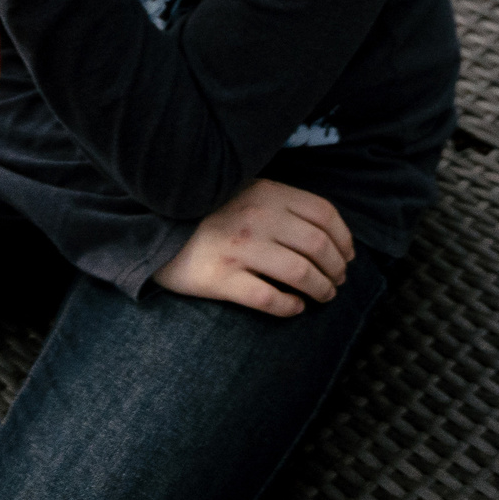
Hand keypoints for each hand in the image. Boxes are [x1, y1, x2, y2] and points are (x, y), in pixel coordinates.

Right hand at [152, 179, 354, 317]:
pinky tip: (294, 308)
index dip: (344, 238)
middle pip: (318, 246)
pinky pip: (267, 298)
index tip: (348, 256)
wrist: (150, 226)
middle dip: (336, 268)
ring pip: (300, 273)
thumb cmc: (205, 212)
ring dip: (321, 289)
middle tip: (337, 281)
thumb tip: (326, 232)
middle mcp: (257, 218)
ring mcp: (238, 249)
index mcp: (267, 192)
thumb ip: (279, 201)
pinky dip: (289, 306)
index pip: (323, 214)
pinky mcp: (220, 278)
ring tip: (322, 296)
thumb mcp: (243, 191)